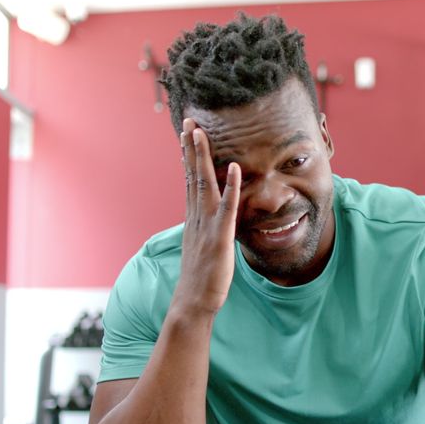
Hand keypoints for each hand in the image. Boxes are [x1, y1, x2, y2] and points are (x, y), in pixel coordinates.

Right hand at [172, 118, 241, 315]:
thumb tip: (213, 217)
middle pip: (192, 175)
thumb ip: (207, 226)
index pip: (190, 179)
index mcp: (194, 217)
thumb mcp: (203, 244)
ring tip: (201, 134)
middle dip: (191, 147)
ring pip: (204, 185)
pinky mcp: (220, 237)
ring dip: (203, 158)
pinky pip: (228, 208)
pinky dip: (232, 187)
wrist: (194, 302)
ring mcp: (207, 225)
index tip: (188, 132)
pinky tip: (236, 168)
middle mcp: (197, 216)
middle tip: (189, 122)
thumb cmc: (202, 276)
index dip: (189, 155)